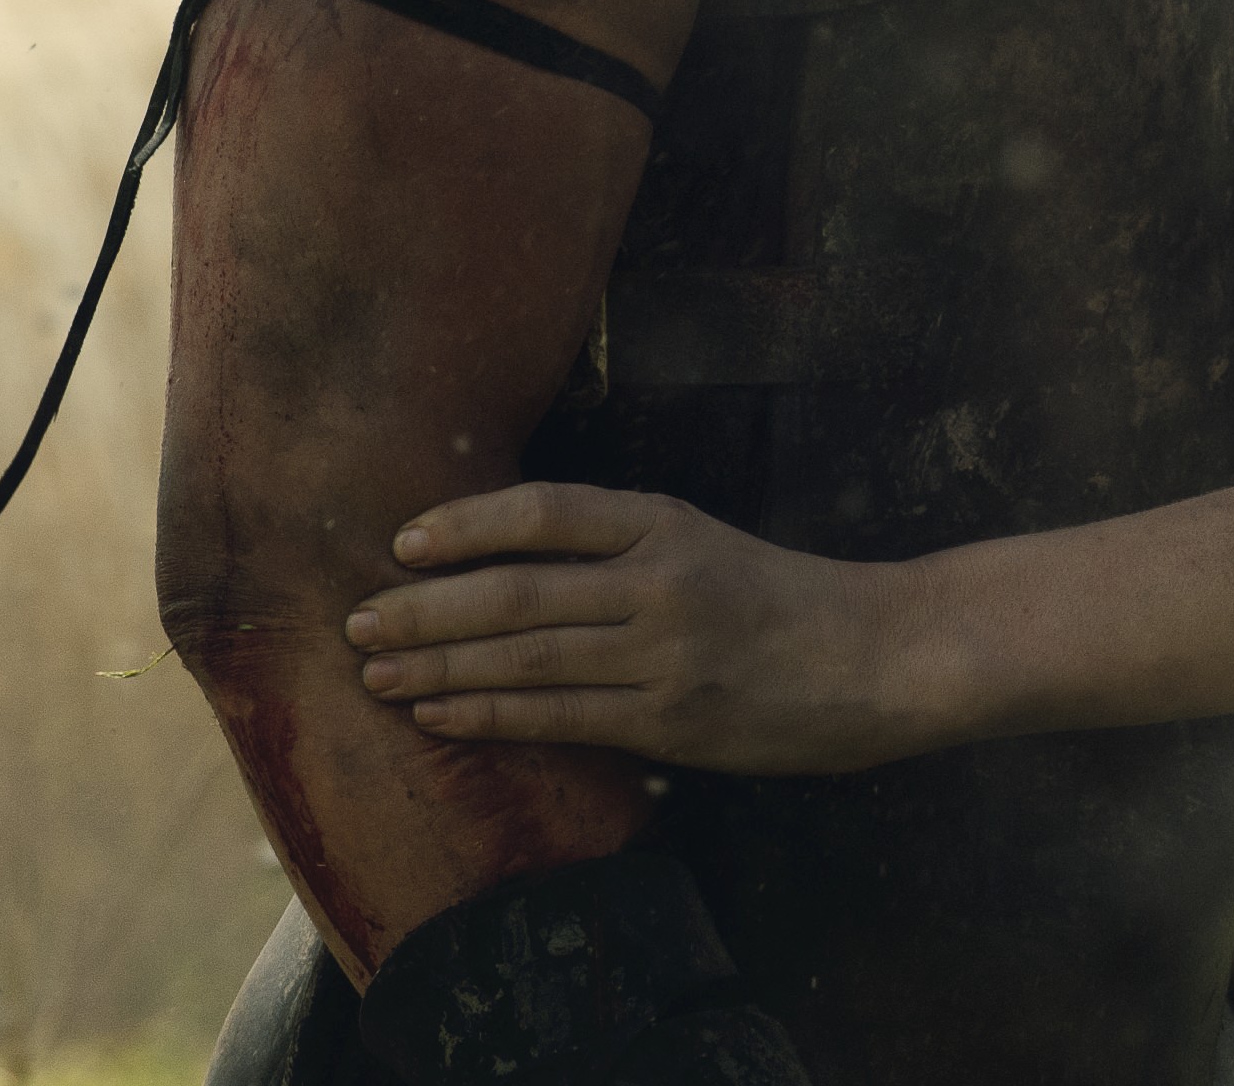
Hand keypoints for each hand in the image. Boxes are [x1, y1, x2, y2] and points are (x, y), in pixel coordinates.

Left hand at [344, 482, 924, 776]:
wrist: (877, 656)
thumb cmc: (784, 600)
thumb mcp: (706, 544)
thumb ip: (623, 552)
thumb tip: (509, 566)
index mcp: (667, 523)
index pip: (546, 513)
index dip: (466, 525)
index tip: (402, 542)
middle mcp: (660, 581)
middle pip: (518, 590)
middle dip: (425, 607)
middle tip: (357, 621)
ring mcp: (664, 654)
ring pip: (527, 656)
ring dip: (439, 665)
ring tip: (375, 672)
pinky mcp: (670, 720)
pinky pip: (560, 717)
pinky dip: (489, 712)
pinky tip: (439, 712)